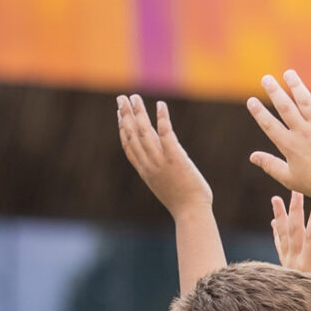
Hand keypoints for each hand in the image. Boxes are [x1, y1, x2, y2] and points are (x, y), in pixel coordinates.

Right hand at [116, 96, 211, 218]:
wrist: (191, 213)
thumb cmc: (183, 202)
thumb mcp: (165, 185)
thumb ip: (160, 170)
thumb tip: (165, 158)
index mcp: (145, 171)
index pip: (129, 146)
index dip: (122, 128)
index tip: (119, 114)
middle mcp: (149, 164)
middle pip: (132, 135)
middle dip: (125, 115)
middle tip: (121, 98)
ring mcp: (161, 161)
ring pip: (144, 132)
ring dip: (138, 112)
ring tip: (134, 97)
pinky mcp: (175, 158)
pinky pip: (166, 134)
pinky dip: (162, 118)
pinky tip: (160, 105)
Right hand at [247, 70, 310, 203]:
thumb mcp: (290, 178)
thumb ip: (270, 165)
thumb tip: (252, 156)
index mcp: (290, 145)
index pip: (269, 125)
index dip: (258, 112)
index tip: (251, 100)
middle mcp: (303, 132)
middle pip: (285, 106)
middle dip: (273, 91)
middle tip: (266, 78)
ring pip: (305, 100)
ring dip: (296, 85)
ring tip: (289, 73)